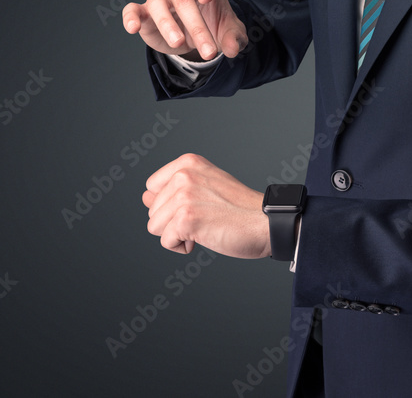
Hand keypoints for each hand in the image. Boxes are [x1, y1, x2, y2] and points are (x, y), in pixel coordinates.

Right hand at [123, 0, 247, 59]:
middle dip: (197, 27)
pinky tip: (133, 28)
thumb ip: (234, 37)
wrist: (196, 32)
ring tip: (179, 43)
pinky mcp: (144, 13)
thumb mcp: (228, 29)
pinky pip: (133, 10)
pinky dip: (131, 17)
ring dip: (168, 25)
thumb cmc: (213, 21)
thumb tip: (233, 49)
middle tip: (208, 50)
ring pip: (159, 5)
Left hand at [143, 154, 268, 258]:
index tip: (197, 206)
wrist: (266, 223)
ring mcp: (184, 196)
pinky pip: (166, 241)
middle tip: (206, 218)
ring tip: (204, 227)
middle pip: (152, 210)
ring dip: (177, 234)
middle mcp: (183, 174)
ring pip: (155, 227)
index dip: (169, 205)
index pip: (152, 188)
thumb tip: (145, 197)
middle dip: (173, 221)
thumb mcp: (206, 187)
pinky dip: (182, 247)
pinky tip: (204, 237)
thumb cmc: (240, 209)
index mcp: (187, 163)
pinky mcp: (186, 218)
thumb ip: (173, 190)